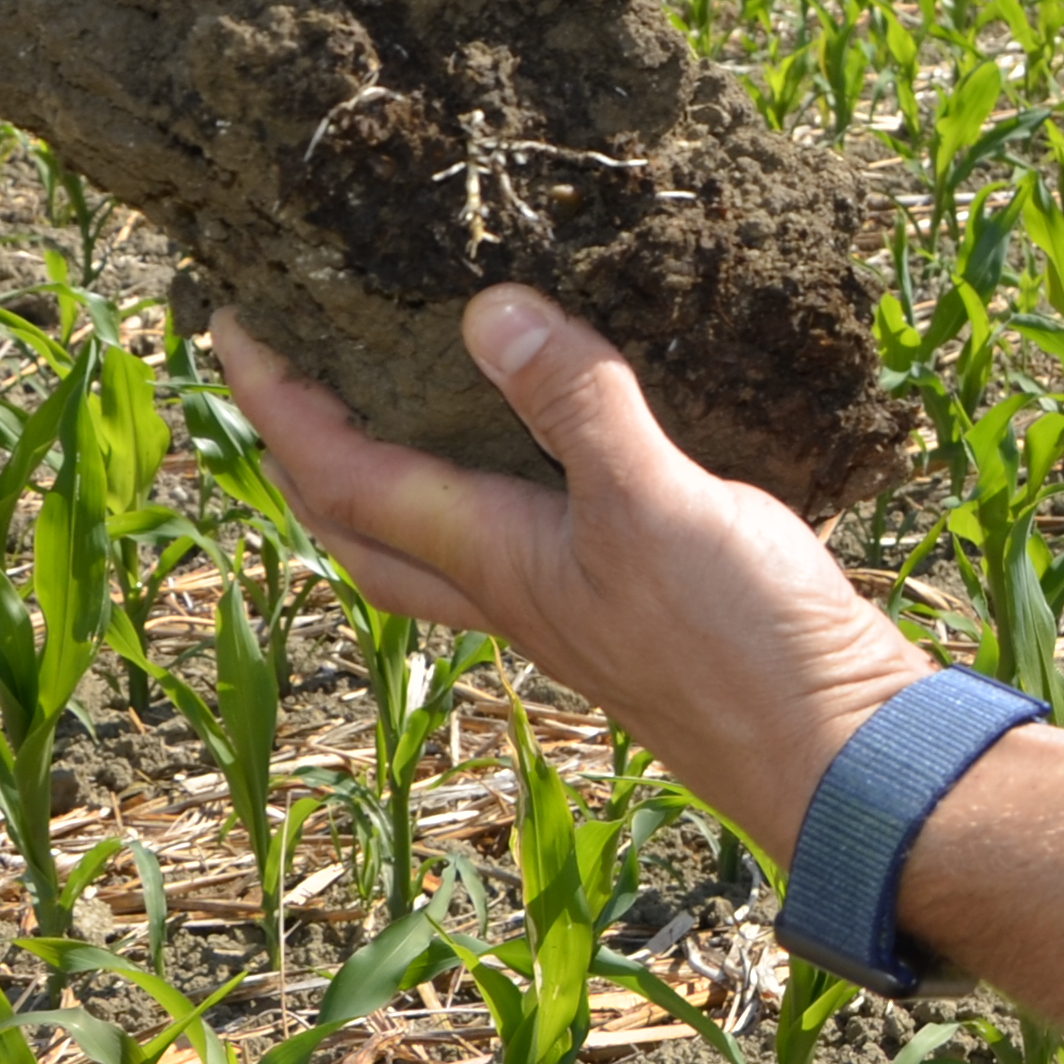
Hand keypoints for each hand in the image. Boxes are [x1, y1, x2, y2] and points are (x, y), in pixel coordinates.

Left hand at [214, 287, 936, 854]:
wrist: (832, 751)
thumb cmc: (741, 645)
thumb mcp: (656, 504)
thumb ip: (576, 405)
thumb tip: (484, 312)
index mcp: (494, 560)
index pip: (346, 476)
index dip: (279, 402)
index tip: (230, 326)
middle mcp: (511, 589)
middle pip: (361, 531)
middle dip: (300, 456)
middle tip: (273, 378)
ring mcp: (568, 603)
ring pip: (431, 544)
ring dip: (378, 480)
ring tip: (376, 409)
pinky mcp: (629, 600)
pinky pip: (515, 537)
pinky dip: (486, 485)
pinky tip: (536, 455)